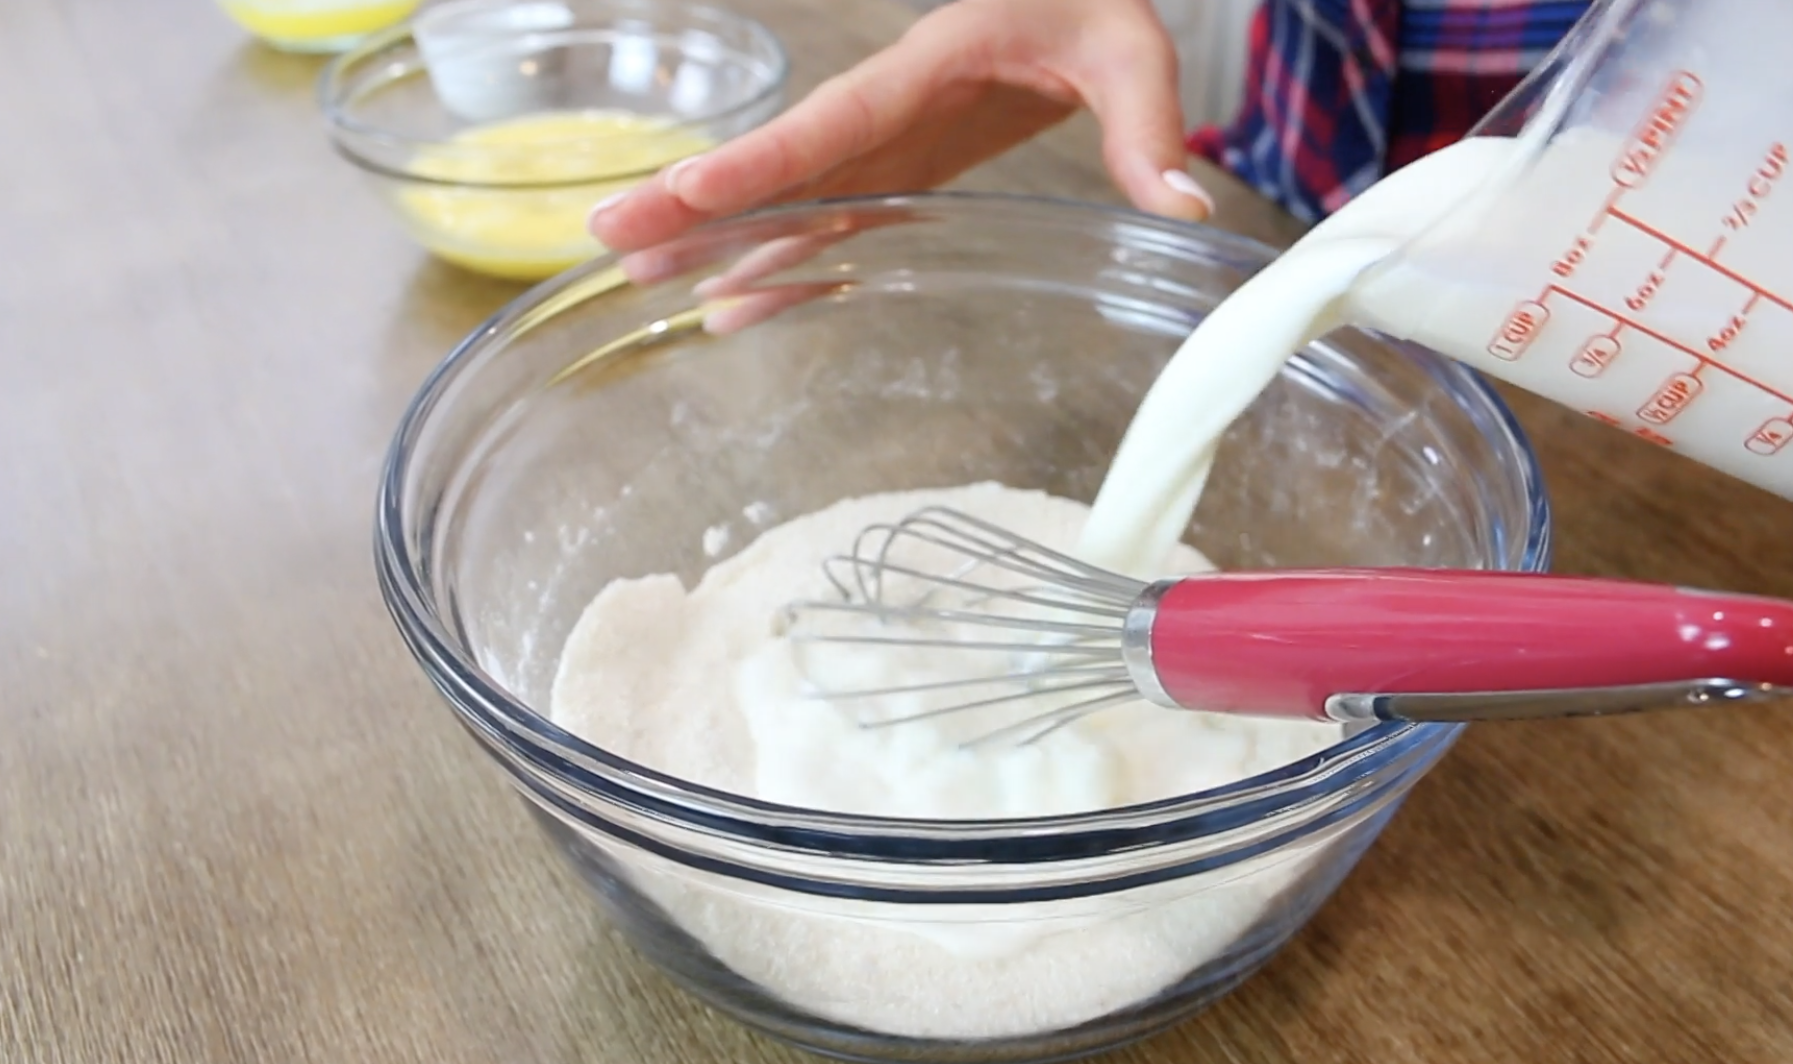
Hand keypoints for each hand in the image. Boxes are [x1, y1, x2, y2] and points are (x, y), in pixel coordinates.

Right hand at [587, 0, 1215, 263]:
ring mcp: (887, 144)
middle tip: (610, 242)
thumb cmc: (1094, 5)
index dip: (761, 160)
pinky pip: (828, 220)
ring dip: (717, 240)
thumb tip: (1182, 206)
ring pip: (787, 196)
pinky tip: (735, 305)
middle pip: (780, 161)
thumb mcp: (1131, 50)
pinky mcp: (900, 171)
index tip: (689, 191)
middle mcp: (889, 109)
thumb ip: (1147, 126)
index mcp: (929, 67)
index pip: (834, 120)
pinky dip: (780, 263)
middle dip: (692, 202)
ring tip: (643, 285)